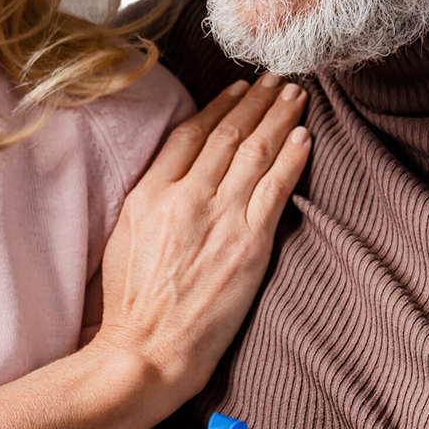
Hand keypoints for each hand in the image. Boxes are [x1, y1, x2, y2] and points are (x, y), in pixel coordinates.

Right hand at [94, 75, 308, 400]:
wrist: (148, 350)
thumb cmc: (131, 306)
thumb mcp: (124, 238)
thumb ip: (150, 200)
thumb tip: (173, 176)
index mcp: (150, 193)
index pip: (190, 134)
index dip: (219, 106)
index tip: (238, 88)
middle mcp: (186, 197)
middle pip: (228, 134)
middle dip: (257, 101)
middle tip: (277, 77)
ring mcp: (221, 218)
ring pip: (256, 152)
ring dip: (280, 118)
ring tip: (296, 95)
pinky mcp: (250, 244)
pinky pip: (277, 188)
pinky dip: (292, 158)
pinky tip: (304, 137)